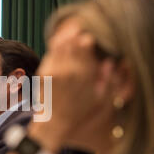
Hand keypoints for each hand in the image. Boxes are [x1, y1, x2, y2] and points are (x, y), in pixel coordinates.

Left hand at [32, 27, 99, 150]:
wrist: (55, 125)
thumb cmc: (79, 115)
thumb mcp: (101, 100)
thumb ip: (108, 80)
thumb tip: (110, 62)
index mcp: (86, 75)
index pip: (85, 48)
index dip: (86, 40)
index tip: (87, 37)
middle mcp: (71, 71)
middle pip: (71, 44)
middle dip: (74, 34)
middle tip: (76, 27)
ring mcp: (55, 72)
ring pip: (59, 47)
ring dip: (64, 38)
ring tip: (68, 33)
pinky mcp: (44, 75)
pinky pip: (50, 56)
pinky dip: (54, 49)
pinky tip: (57, 44)